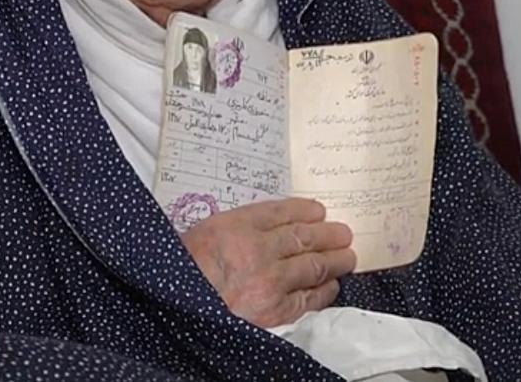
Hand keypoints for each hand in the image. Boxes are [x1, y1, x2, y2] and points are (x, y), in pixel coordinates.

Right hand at [179, 198, 355, 327]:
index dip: (304, 210)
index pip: (280, 212)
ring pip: (313, 264)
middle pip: (304, 236)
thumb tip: (264, 231)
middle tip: (344, 233)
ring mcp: (269, 280)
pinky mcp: (274, 310)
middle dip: (328, 234)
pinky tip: (331, 285)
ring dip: (334, 259)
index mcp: (235, 225)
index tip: (319, 211)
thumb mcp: (200, 237)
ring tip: (348, 256)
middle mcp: (258, 248)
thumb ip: (231, 231)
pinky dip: (323, 290)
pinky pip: (308, 298)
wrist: (172, 309)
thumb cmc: (180, 271)